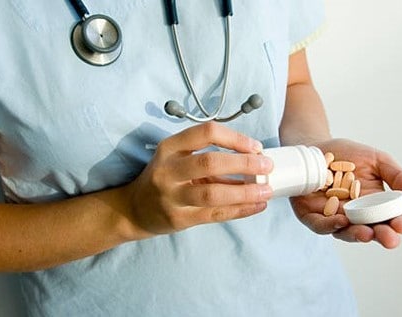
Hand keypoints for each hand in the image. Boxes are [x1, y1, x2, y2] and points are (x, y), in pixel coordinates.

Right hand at [124, 122, 273, 237]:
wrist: (134, 209)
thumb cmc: (164, 178)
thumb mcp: (178, 159)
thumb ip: (209, 157)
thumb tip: (253, 160)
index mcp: (169, 147)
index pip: (206, 133)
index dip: (234, 138)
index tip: (256, 146)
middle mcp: (168, 170)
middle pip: (210, 162)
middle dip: (244, 163)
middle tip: (267, 166)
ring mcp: (171, 196)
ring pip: (213, 193)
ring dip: (245, 192)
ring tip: (267, 190)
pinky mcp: (178, 218)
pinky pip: (214, 214)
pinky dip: (239, 210)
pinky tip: (256, 206)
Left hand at [290, 139, 401, 248]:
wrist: (315, 147)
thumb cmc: (347, 155)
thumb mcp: (378, 161)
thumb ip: (398, 178)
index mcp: (374, 205)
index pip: (389, 220)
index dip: (397, 225)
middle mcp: (354, 215)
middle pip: (370, 231)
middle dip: (381, 236)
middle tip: (390, 239)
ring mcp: (332, 217)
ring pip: (345, 233)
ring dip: (357, 235)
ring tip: (367, 233)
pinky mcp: (310, 215)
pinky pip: (320, 225)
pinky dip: (329, 226)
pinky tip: (340, 221)